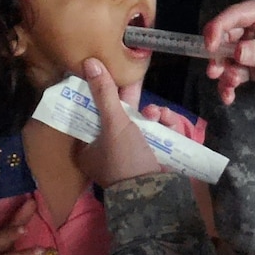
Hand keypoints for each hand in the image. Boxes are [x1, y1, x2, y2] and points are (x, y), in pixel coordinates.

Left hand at [80, 59, 164, 186]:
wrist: (156, 192)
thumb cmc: (126, 159)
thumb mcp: (113, 123)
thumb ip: (104, 93)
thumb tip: (89, 62)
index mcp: (87, 148)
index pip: (89, 114)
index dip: (98, 95)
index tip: (107, 77)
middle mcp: (106, 150)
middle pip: (116, 115)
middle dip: (131, 101)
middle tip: (137, 82)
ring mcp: (130, 153)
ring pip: (139, 122)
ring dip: (150, 113)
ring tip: (156, 113)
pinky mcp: (151, 154)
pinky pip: (155, 132)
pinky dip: (162, 124)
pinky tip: (167, 120)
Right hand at [202, 0, 254, 103]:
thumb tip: (238, 52)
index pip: (239, 14)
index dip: (220, 26)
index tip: (209, 45)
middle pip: (229, 35)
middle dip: (219, 53)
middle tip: (214, 70)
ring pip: (230, 56)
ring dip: (224, 71)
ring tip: (226, 85)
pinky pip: (237, 71)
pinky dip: (230, 84)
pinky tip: (228, 95)